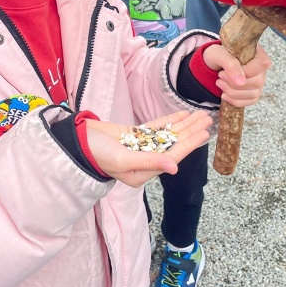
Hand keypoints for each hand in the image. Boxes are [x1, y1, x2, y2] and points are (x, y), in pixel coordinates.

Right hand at [84, 110, 211, 187]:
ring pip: (168, 135)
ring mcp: (140, 147)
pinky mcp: (134, 135)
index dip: (189, 144)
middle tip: (208, 120)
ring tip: (200, 115)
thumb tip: (174, 166)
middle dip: (191, 132)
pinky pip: (156, 127)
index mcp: (144, 173)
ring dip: (184, 125)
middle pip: (174, 144)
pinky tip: (182, 114)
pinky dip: (169, 120)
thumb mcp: (123, 160)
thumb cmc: (96, 155)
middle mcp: (145, 161)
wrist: (77, 142)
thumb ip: (149, 162)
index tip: (204, 133)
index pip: (172, 156)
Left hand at [202, 43, 271, 106]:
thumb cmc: (217, 55)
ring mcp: (259, 81)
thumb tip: (241, 82)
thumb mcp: (219, 54)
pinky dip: (234, 100)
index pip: (262, 65)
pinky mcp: (253, 93)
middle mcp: (261, 68)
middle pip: (257, 82)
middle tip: (220, 76)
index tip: (224, 71)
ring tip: (219, 83)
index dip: (244, 71)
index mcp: (257, 53)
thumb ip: (231, 65)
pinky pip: (250, 102)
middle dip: (234, 83)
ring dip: (232, 92)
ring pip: (253, 94)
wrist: (212, 64)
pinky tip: (224, 94)